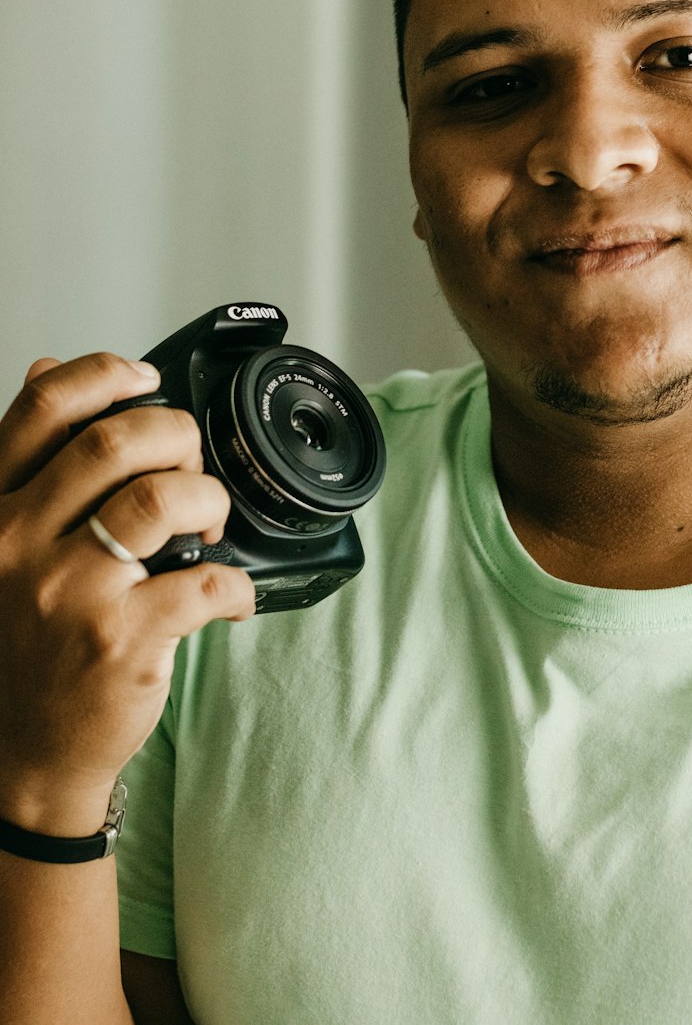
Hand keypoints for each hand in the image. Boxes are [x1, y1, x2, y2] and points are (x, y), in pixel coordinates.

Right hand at [0, 352, 254, 835]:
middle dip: (177, 435)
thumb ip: (26, 464)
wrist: (20, 757)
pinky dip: (235, 584)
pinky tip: (230, 596)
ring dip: (208, 498)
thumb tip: (44, 368)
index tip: (147, 377)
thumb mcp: (2, 544)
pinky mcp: (121, 642)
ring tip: (212, 523)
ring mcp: (70, 593)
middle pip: (115, 442)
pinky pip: (205, 583)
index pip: (40, 408)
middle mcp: (19, 544)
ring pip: (161, 499)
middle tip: (193, 463)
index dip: (104, 374)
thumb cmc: (22, 645)